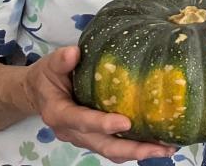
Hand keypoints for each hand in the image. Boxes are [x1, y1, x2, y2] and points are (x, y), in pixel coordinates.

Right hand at [25, 47, 175, 163]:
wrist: (39, 93)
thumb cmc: (47, 77)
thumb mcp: (50, 66)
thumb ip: (60, 61)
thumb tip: (73, 52)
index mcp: (59, 114)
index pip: (81, 121)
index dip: (102, 124)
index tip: (125, 122)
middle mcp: (71, 132)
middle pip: (103, 145)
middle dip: (132, 149)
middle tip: (160, 147)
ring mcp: (83, 138)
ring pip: (111, 150)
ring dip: (139, 152)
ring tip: (166, 148)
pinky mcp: (94, 138)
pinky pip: (115, 148)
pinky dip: (135, 149)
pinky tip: (157, 144)